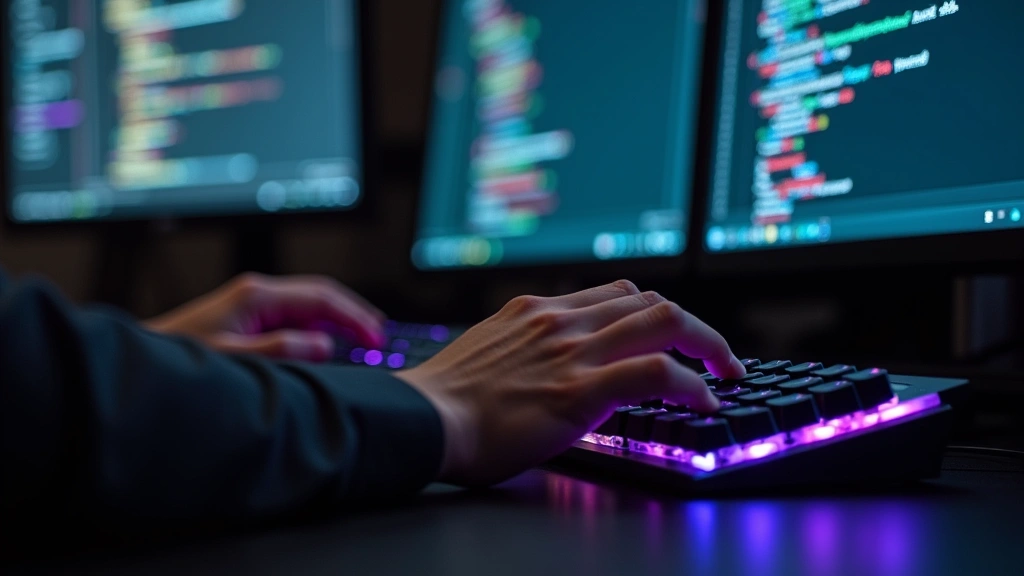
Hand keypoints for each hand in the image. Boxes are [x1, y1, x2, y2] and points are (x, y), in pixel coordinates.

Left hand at [145, 273, 385, 361]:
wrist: (145, 360)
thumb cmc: (180, 360)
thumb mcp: (235, 360)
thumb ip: (281, 350)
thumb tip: (323, 344)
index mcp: (257, 296)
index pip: (321, 296)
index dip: (354, 315)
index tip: (375, 336)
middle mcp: (257, 293)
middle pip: (320, 294)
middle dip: (353, 314)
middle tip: (378, 338)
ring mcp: (253, 303)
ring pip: (310, 304)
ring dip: (338, 320)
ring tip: (364, 340)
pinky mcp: (248, 316)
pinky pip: (295, 316)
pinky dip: (319, 327)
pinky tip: (330, 343)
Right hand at [394, 280, 744, 486]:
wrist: (421, 420)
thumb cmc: (445, 400)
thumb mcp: (487, 352)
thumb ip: (525, 347)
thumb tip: (549, 364)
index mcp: (538, 311)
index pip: (616, 294)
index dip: (654, 314)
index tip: (672, 336)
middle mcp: (561, 320)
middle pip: (650, 299)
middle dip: (693, 325)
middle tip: (715, 354)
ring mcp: (573, 351)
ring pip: (665, 320)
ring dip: (707, 344)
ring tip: (724, 372)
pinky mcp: (581, 389)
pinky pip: (657, 372)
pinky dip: (692, 383)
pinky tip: (703, 401)